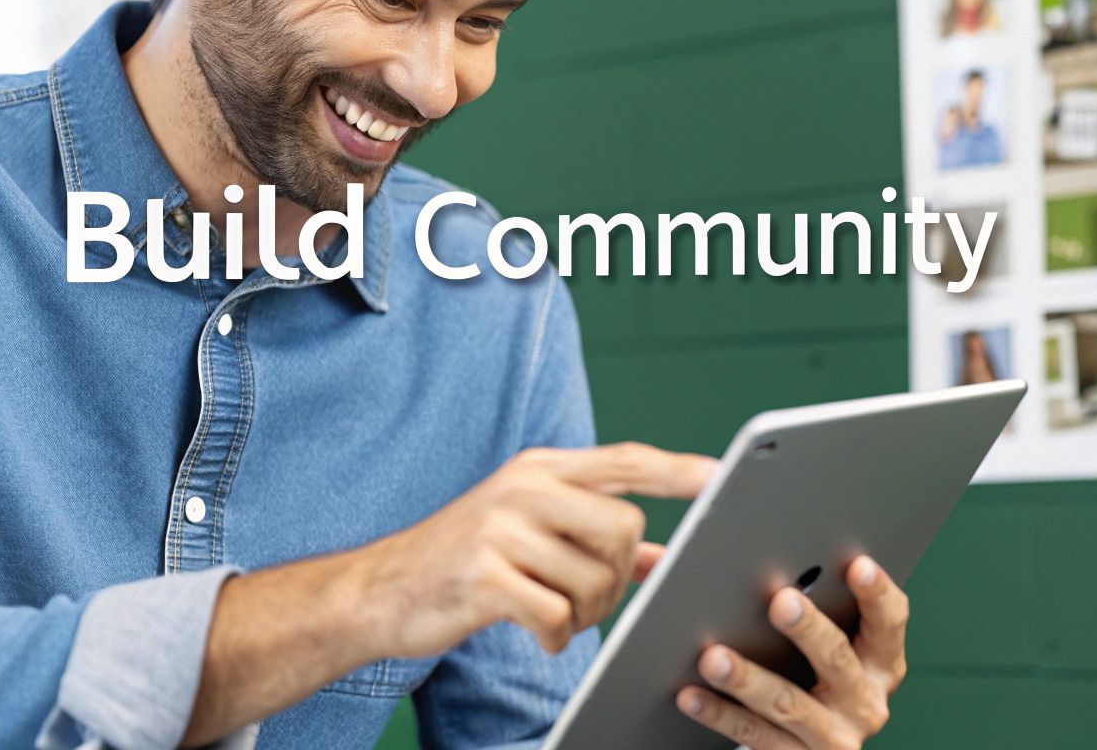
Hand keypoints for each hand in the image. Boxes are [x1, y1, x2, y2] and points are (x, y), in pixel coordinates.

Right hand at [351, 443, 716, 658]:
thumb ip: (592, 535)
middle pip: (624, 529)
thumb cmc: (464, 562)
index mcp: (539, 469)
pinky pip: (555, 614)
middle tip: (586, 597)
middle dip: (618, 577)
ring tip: (554, 613)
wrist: (378, 591)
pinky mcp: (483, 575)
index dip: (676, 471)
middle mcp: (523, 487)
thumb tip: (661, 558)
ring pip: (594, 578)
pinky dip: (554, 635)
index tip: (718, 476)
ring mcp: (501, 528)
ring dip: (585, 613)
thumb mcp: (527, 532)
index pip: (624, 460)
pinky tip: (535, 631)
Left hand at [676, 556, 907, 748]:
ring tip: (713, 657)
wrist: (811, 744)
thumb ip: (815, 604)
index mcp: (881, 662)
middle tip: (781, 601)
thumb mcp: (829, 644)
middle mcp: (866, 701)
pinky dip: (720, 714)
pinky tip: (692, 694)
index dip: (877, 594)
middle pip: (838, 660)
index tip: (857, 565)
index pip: (890, 622)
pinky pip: (755, 737)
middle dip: (808, 629)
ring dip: (748, 678)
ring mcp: (834, 735)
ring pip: (788, 703)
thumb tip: (765, 562)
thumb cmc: (813, 673)